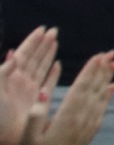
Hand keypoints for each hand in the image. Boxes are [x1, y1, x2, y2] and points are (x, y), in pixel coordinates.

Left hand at [0, 27, 57, 143]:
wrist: (2, 139)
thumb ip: (2, 72)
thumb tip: (13, 53)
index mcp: (10, 77)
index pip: (23, 54)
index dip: (32, 41)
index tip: (42, 29)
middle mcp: (21, 81)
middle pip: (34, 58)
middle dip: (43, 44)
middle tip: (54, 31)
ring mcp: (29, 91)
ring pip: (41, 68)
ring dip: (49, 54)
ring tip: (56, 42)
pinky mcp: (37, 102)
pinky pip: (48, 83)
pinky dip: (53, 74)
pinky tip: (58, 65)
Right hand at [25, 51, 113, 144]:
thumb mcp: (29, 137)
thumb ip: (35, 115)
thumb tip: (43, 91)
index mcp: (67, 117)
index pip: (81, 89)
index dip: (90, 72)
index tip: (98, 56)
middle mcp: (82, 119)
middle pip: (95, 89)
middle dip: (102, 70)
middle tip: (111, 53)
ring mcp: (88, 126)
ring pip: (101, 97)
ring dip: (107, 79)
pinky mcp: (90, 132)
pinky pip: (103, 109)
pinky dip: (108, 95)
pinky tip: (112, 88)